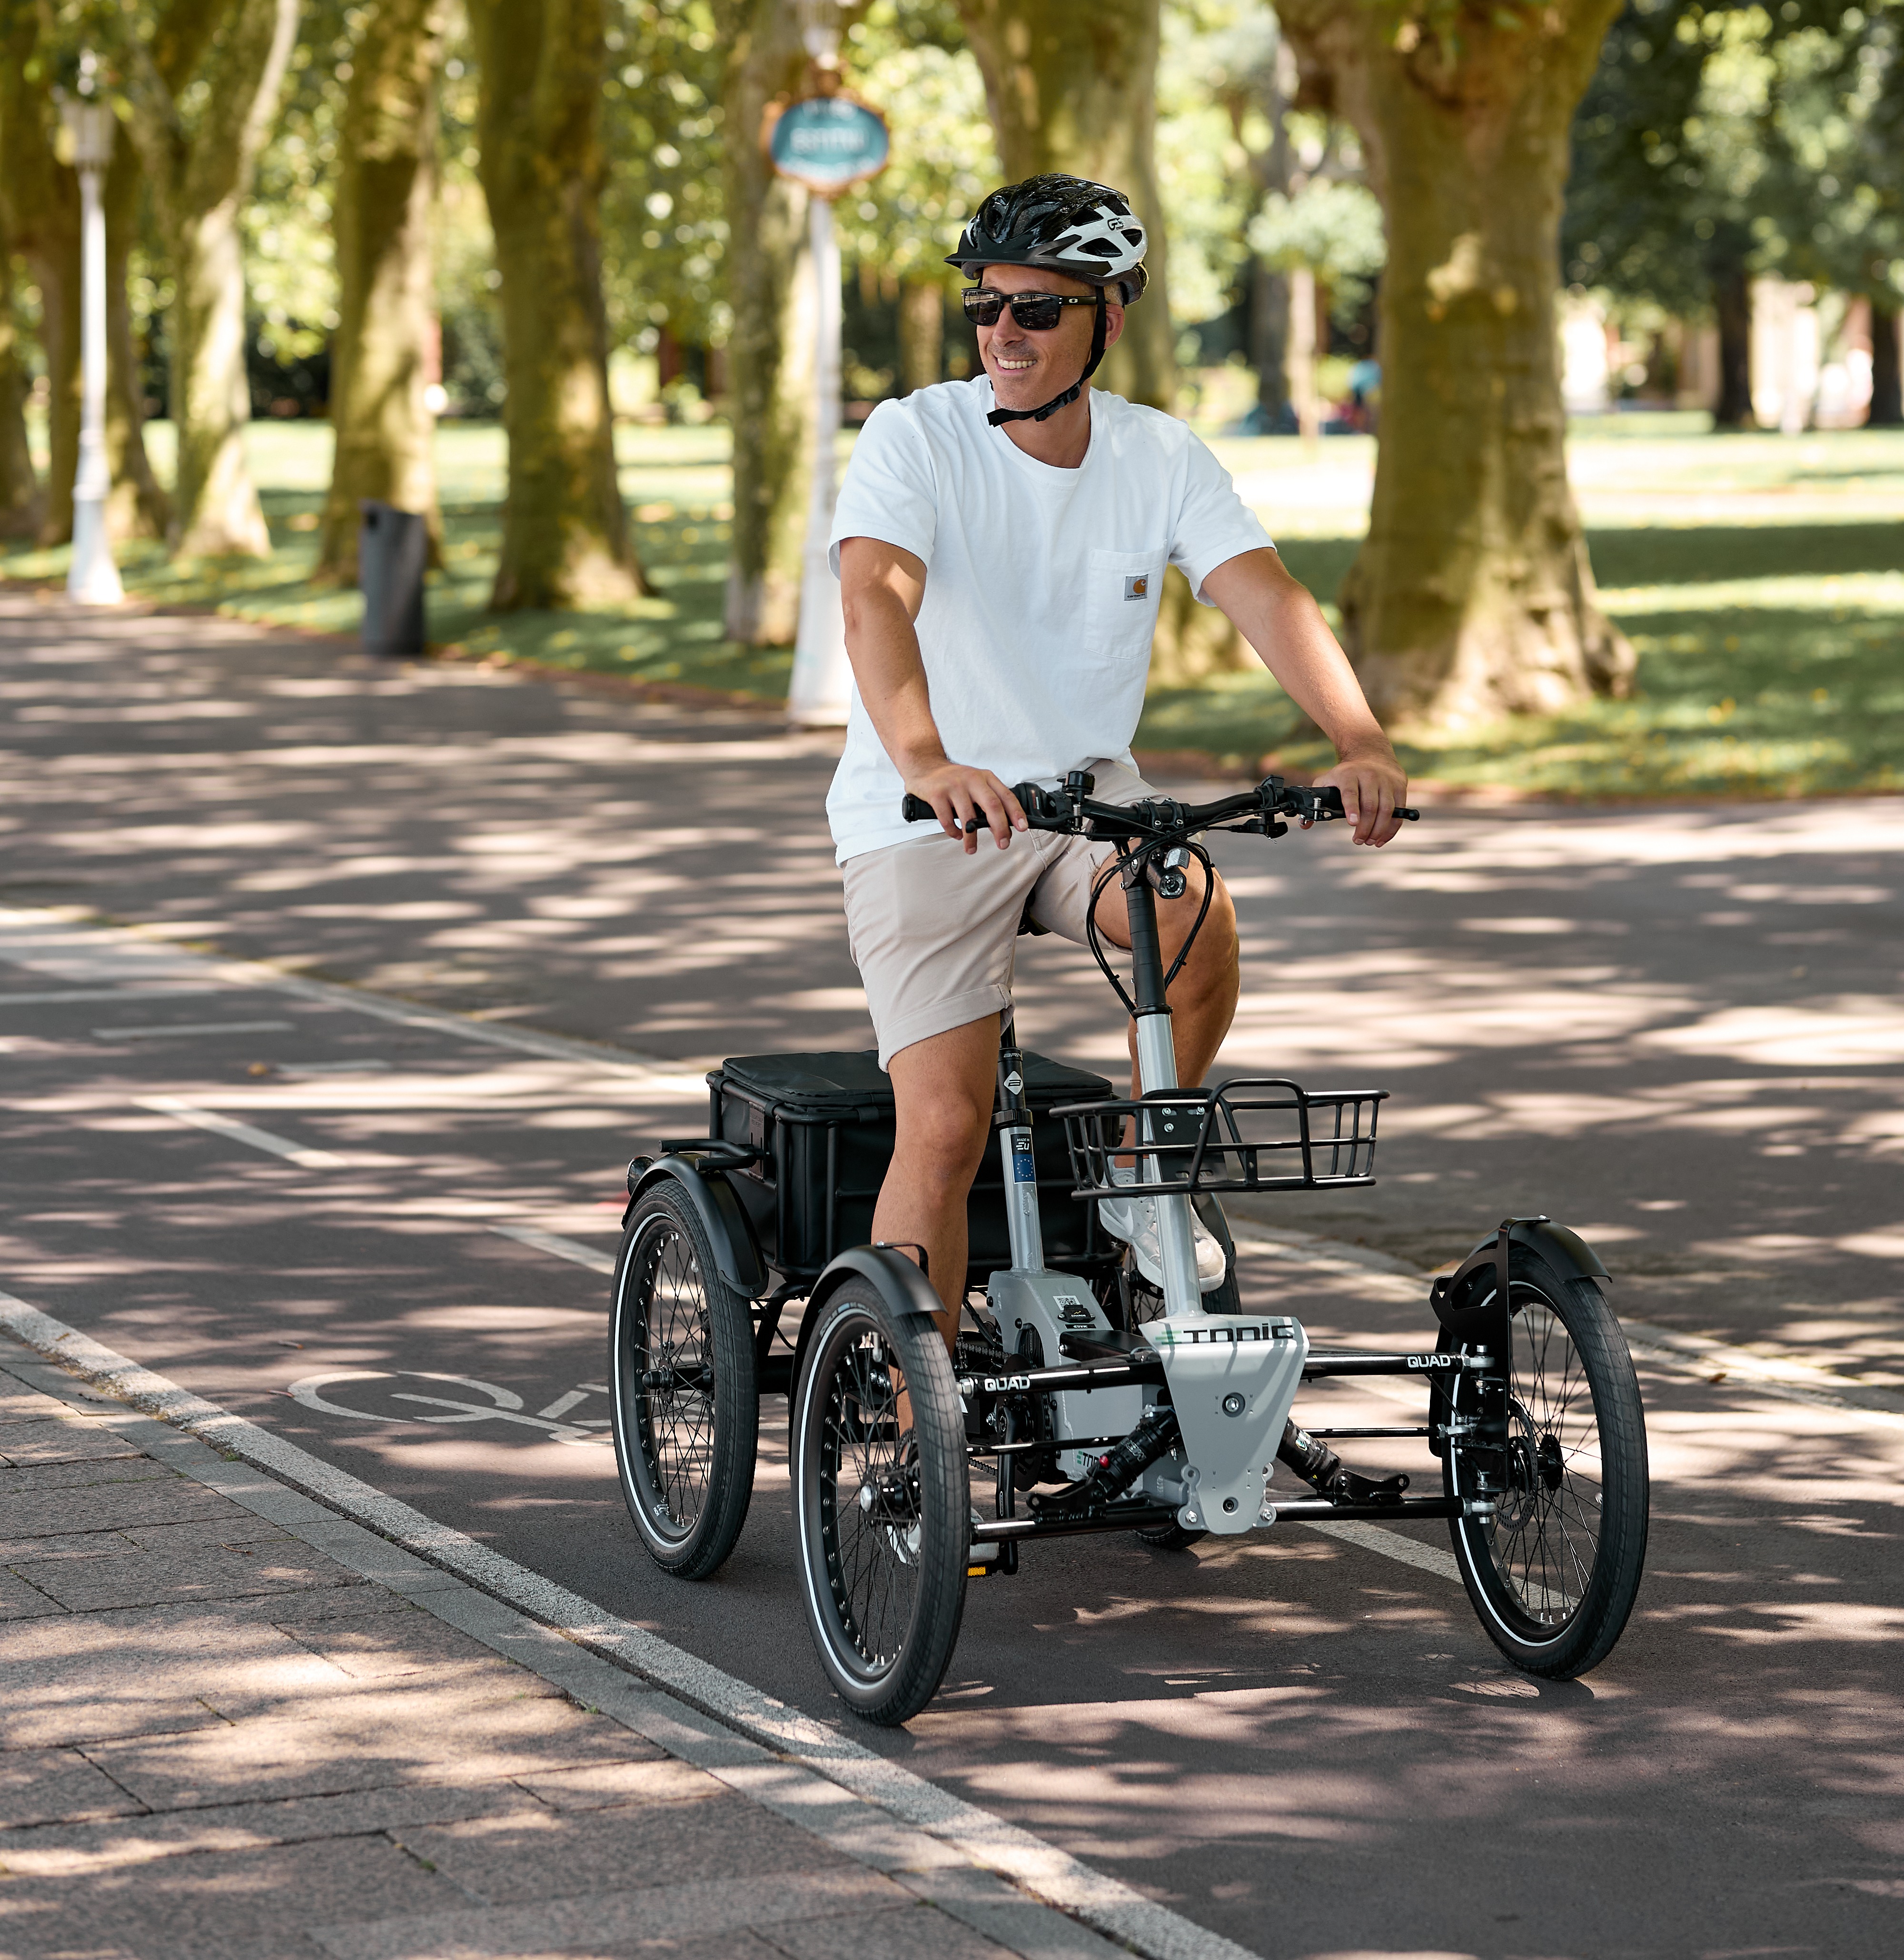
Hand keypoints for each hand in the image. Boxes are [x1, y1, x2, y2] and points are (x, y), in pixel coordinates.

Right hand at [905, 758, 1026, 853]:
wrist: (925, 766)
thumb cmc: (954, 780)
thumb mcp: (975, 783)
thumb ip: (989, 801)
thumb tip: (1004, 827)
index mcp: (985, 777)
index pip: (1006, 795)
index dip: (1016, 813)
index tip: (1023, 827)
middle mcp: (972, 779)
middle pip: (992, 805)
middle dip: (1000, 828)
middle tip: (1003, 844)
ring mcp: (954, 786)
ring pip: (968, 816)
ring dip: (972, 837)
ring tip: (972, 848)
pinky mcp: (937, 794)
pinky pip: (947, 819)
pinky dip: (953, 832)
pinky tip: (957, 835)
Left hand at [1315, 743, 1408, 845]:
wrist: (1371, 753)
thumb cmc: (1346, 773)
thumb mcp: (1327, 780)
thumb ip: (1316, 800)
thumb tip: (1305, 824)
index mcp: (1348, 774)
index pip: (1350, 792)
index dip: (1352, 808)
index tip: (1352, 823)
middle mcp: (1369, 776)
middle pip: (1370, 805)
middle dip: (1365, 827)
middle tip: (1358, 840)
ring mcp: (1386, 781)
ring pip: (1387, 809)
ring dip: (1379, 830)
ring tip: (1370, 841)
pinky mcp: (1399, 787)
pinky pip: (1399, 811)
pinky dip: (1391, 828)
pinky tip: (1382, 838)